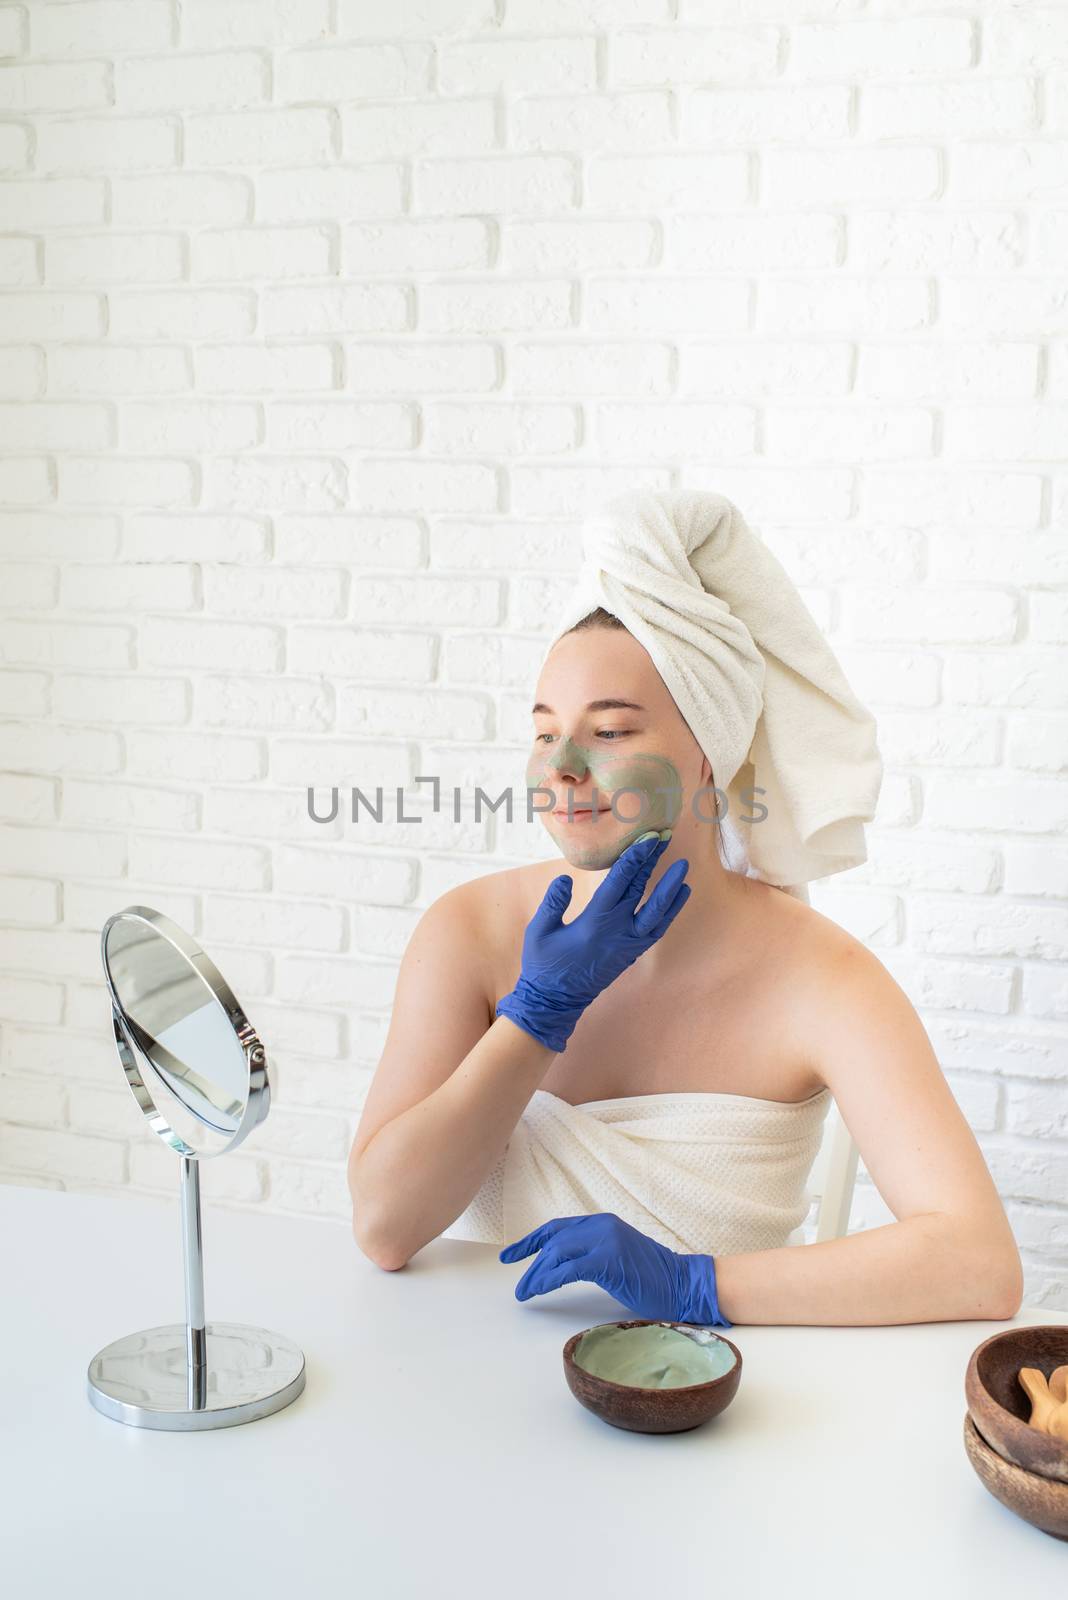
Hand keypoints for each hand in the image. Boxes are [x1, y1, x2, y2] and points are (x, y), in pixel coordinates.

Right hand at [494, 833, 690, 1051]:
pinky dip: (671, 911)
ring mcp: (627, 944)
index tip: (645, 840)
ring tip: (684, 867)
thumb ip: (552, 903)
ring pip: (657, 913)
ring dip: (670, 888)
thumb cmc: (544, 964)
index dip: (633, 859)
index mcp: (593, 923)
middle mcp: (616, 932)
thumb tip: (566, 878)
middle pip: (639, 891)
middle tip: (664, 838)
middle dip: (652, 863)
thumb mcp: (539, 932)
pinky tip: (681, 894)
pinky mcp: (631, 953)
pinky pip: (657, 929)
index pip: (618, 884)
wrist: (556, 1002)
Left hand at [499, 1212, 731, 1327]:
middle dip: (531, 1262)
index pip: (558, 1228)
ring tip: (525, 1292)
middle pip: (554, 1240)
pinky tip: (539, 1291)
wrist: (684, 1284)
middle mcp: (601, 1225)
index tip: (511, 1255)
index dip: (531, 1241)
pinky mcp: (609, 1260)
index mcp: (602, 1222)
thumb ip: (592, 1253)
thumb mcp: (617, 1256)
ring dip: (536, 1274)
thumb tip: (560, 1267)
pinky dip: (549, 1280)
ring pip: (557, 1252)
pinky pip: (568, 1269)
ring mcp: (606, 1240)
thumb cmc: (653, 1277)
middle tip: (518, 1286)